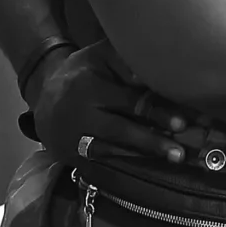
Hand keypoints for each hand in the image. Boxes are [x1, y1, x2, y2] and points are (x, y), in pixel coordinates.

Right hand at [29, 42, 219, 169]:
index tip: (181, 122)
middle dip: (152, 139)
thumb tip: (151, 72)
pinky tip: (147, 169)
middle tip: (180, 150)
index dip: (156, 111)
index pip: (128, 100)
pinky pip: (102, 162)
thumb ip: (125, 62)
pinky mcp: (73, 156)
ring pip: (113, 148)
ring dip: (144, 155)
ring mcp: (75, 138)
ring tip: (173, 158)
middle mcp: (81, 113)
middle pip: (121, 128)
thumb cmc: (83, 73)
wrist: (44, 98)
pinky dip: (125, 165)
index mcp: (89, 85)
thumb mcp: (99, 57)